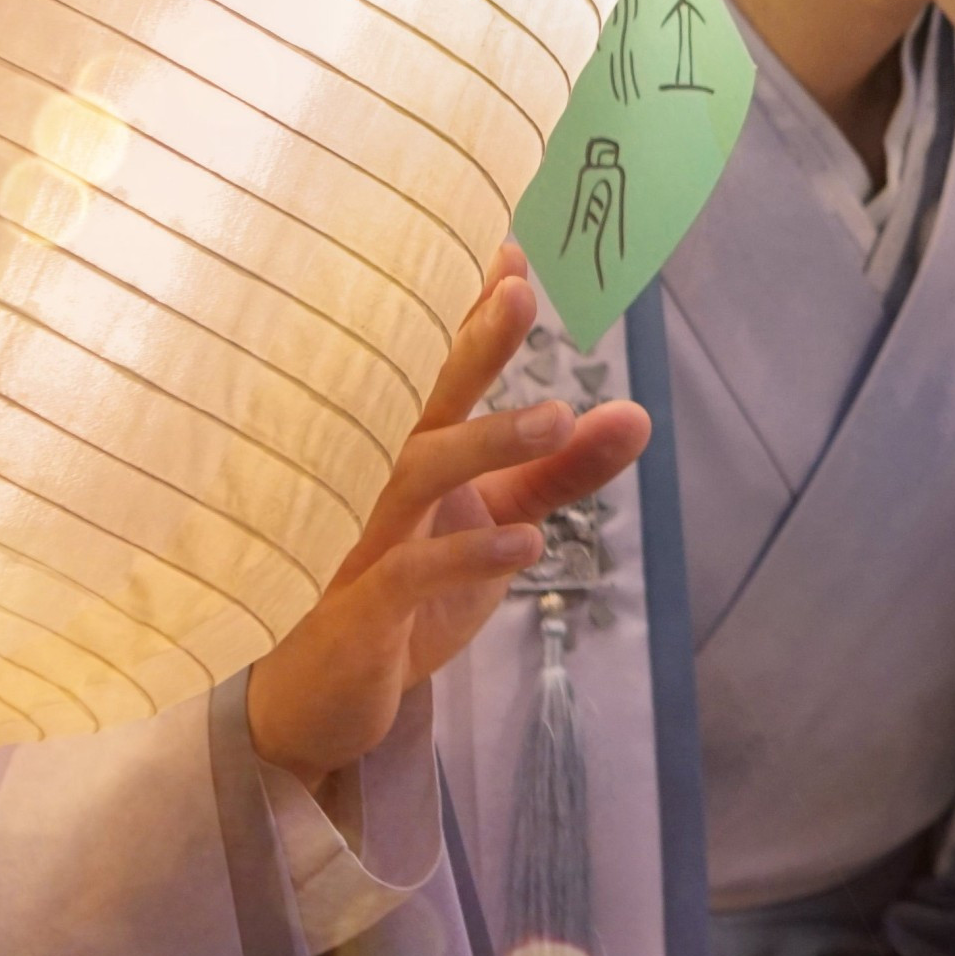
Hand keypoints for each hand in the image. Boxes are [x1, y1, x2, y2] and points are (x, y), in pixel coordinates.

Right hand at [246, 244, 652, 790]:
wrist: (317, 702)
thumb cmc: (401, 589)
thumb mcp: (494, 522)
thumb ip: (560, 471)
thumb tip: (637, 412)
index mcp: (400, 446)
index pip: (430, 366)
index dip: (465, 309)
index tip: (511, 253)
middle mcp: (369, 479)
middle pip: (416, 401)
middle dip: (468, 345)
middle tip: (518, 293)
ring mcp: (355, 540)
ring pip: (410, 474)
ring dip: (482, 442)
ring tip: (556, 417)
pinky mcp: (354, 610)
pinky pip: (405, 573)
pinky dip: (464, 554)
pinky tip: (524, 543)